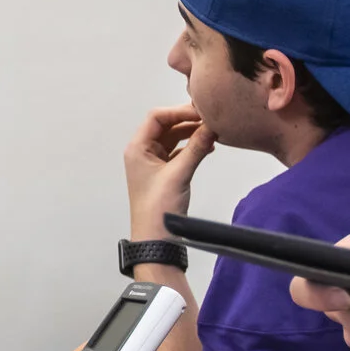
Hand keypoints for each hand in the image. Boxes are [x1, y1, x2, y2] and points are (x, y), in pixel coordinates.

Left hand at [125, 105, 210, 239]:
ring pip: (173, 138)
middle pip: (166, 125)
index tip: (201, 112)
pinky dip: (192, 147)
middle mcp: (143, 152)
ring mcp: (153, 162)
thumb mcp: (179, 174)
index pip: (157, 117)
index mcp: (137, 148)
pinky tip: (208, 146)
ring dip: (191, 133)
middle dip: (187, 121)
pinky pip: (178, 152)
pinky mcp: (164, 173)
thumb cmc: (157, 209)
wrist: (155, 239)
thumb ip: (196, 148)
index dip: (179, 111)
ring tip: (212, 131)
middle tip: (210, 119)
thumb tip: (212, 126)